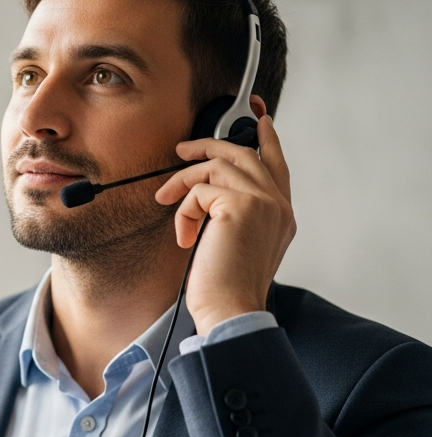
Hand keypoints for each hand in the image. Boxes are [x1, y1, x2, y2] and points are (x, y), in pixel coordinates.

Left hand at [155, 114, 296, 334]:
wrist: (230, 309)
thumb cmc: (226, 286)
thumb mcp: (238, 244)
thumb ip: (236, 214)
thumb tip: (209, 196)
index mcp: (282, 213)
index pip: (276, 162)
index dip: (266, 136)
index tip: (256, 116)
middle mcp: (278, 204)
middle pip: (245, 153)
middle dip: (209, 146)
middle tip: (182, 149)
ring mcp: (263, 202)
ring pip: (218, 165)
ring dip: (184, 180)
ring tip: (166, 198)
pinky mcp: (239, 206)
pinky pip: (199, 190)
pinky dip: (183, 211)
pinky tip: (184, 236)